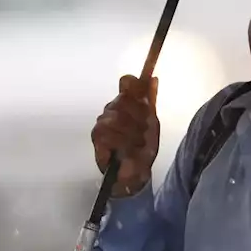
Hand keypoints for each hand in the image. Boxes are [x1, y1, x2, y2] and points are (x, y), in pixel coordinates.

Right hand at [91, 75, 159, 197]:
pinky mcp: (97, 136)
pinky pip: (109, 133)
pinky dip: (121, 143)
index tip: (147, 102)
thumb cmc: (142, 146)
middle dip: (138, 118)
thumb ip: (151, 100)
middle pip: (124, 99)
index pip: (128, 82)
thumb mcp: (151, 122)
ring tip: (138, 144)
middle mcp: (112, 108)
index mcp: (126, 101)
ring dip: (132, 133)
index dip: (137, 89)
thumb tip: (154, 78)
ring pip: (117, 117)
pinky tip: (126, 150)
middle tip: (145, 132)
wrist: (135, 171)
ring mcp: (102, 121)